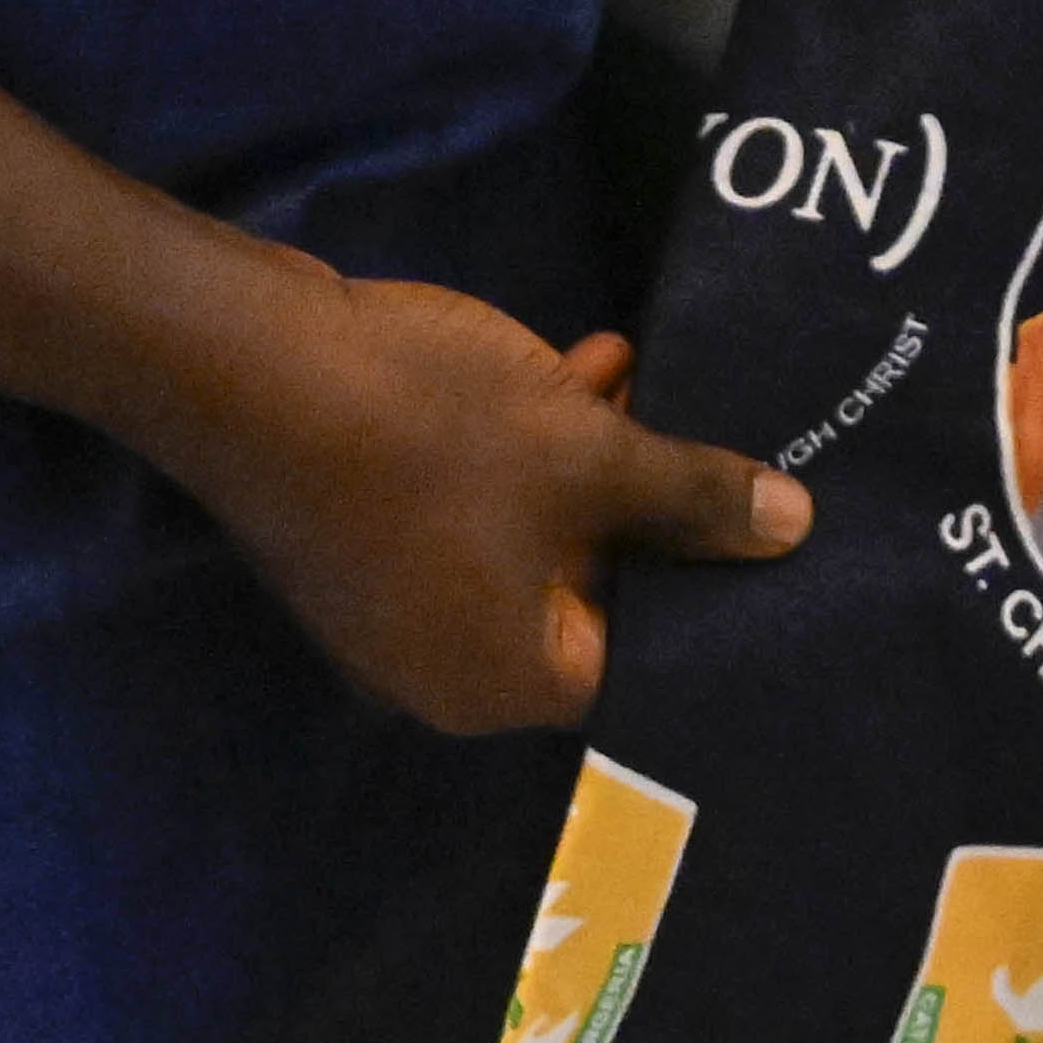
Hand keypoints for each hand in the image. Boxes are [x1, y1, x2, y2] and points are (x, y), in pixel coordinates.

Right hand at [155, 258, 804, 735]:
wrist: (246, 359)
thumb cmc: (430, 431)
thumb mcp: (587, 454)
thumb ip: (691, 496)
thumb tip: (795, 528)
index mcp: (498, 683)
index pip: (635, 663)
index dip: (704, 589)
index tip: (767, 526)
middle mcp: (444, 666)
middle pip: (588, 599)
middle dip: (656, 510)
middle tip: (729, 441)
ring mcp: (396, 600)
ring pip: (537, 539)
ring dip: (600, 462)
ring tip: (656, 376)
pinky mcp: (368, 530)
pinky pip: (481, 506)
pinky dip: (536, 446)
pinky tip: (585, 362)